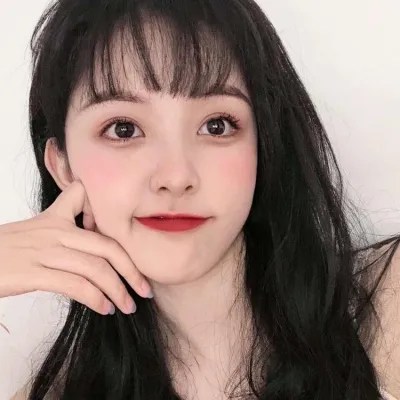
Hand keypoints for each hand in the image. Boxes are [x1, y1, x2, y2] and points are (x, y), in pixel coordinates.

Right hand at [0, 180, 151, 315]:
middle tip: (144, 290)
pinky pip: (76, 285)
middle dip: (132, 271)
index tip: (137, 265)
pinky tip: (104, 309)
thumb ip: (65, 221)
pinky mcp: (33, 272)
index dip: (124, 245)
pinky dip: (96, 298)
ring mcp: (45, 251)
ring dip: (118, 290)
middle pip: (108, 248)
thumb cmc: (6, 248)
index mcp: (58, 219)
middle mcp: (56, 232)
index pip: (103, 228)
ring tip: (127, 305)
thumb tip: (92, 238)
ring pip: (96, 269)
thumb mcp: (38, 227)